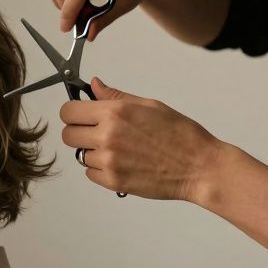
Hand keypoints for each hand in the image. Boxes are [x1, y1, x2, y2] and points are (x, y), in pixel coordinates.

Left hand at [60, 79, 225, 201]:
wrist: (199, 167)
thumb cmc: (180, 134)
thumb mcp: (149, 105)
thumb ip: (116, 96)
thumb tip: (93, 85)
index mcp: (115, 113)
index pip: (68, 111)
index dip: (73, 113)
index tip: (80, 115)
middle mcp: (107, 136)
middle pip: (68, 135)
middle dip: (79, 132)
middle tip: (97, 133)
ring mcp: (108, 161)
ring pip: (80, 155)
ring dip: (93, 152)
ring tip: (120, 149)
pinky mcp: (112, 181)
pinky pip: (90, 173)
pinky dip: (101, 170)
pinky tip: (122, 163)